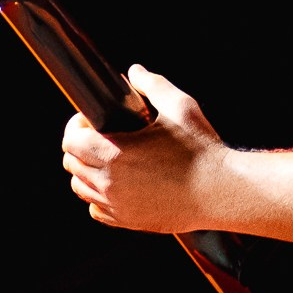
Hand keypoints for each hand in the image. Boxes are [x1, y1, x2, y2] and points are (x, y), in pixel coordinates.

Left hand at [60, 65, 227, 232]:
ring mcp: (118, 205)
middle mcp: (110, 183)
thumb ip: (152, 85)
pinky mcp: (129, 221)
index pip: (70, 142)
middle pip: (72, 164)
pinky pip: (97, 210)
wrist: (222, 192)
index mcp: (115, 153)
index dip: (77, 127)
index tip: (92, 122)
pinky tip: (118, 184)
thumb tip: (135, 72)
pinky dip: (100, 197)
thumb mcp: (179, 107)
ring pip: (81, 188)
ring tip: (109, 160)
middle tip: (101, 138)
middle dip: (81, 147)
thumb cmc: (202, 150)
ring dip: (88, 172)